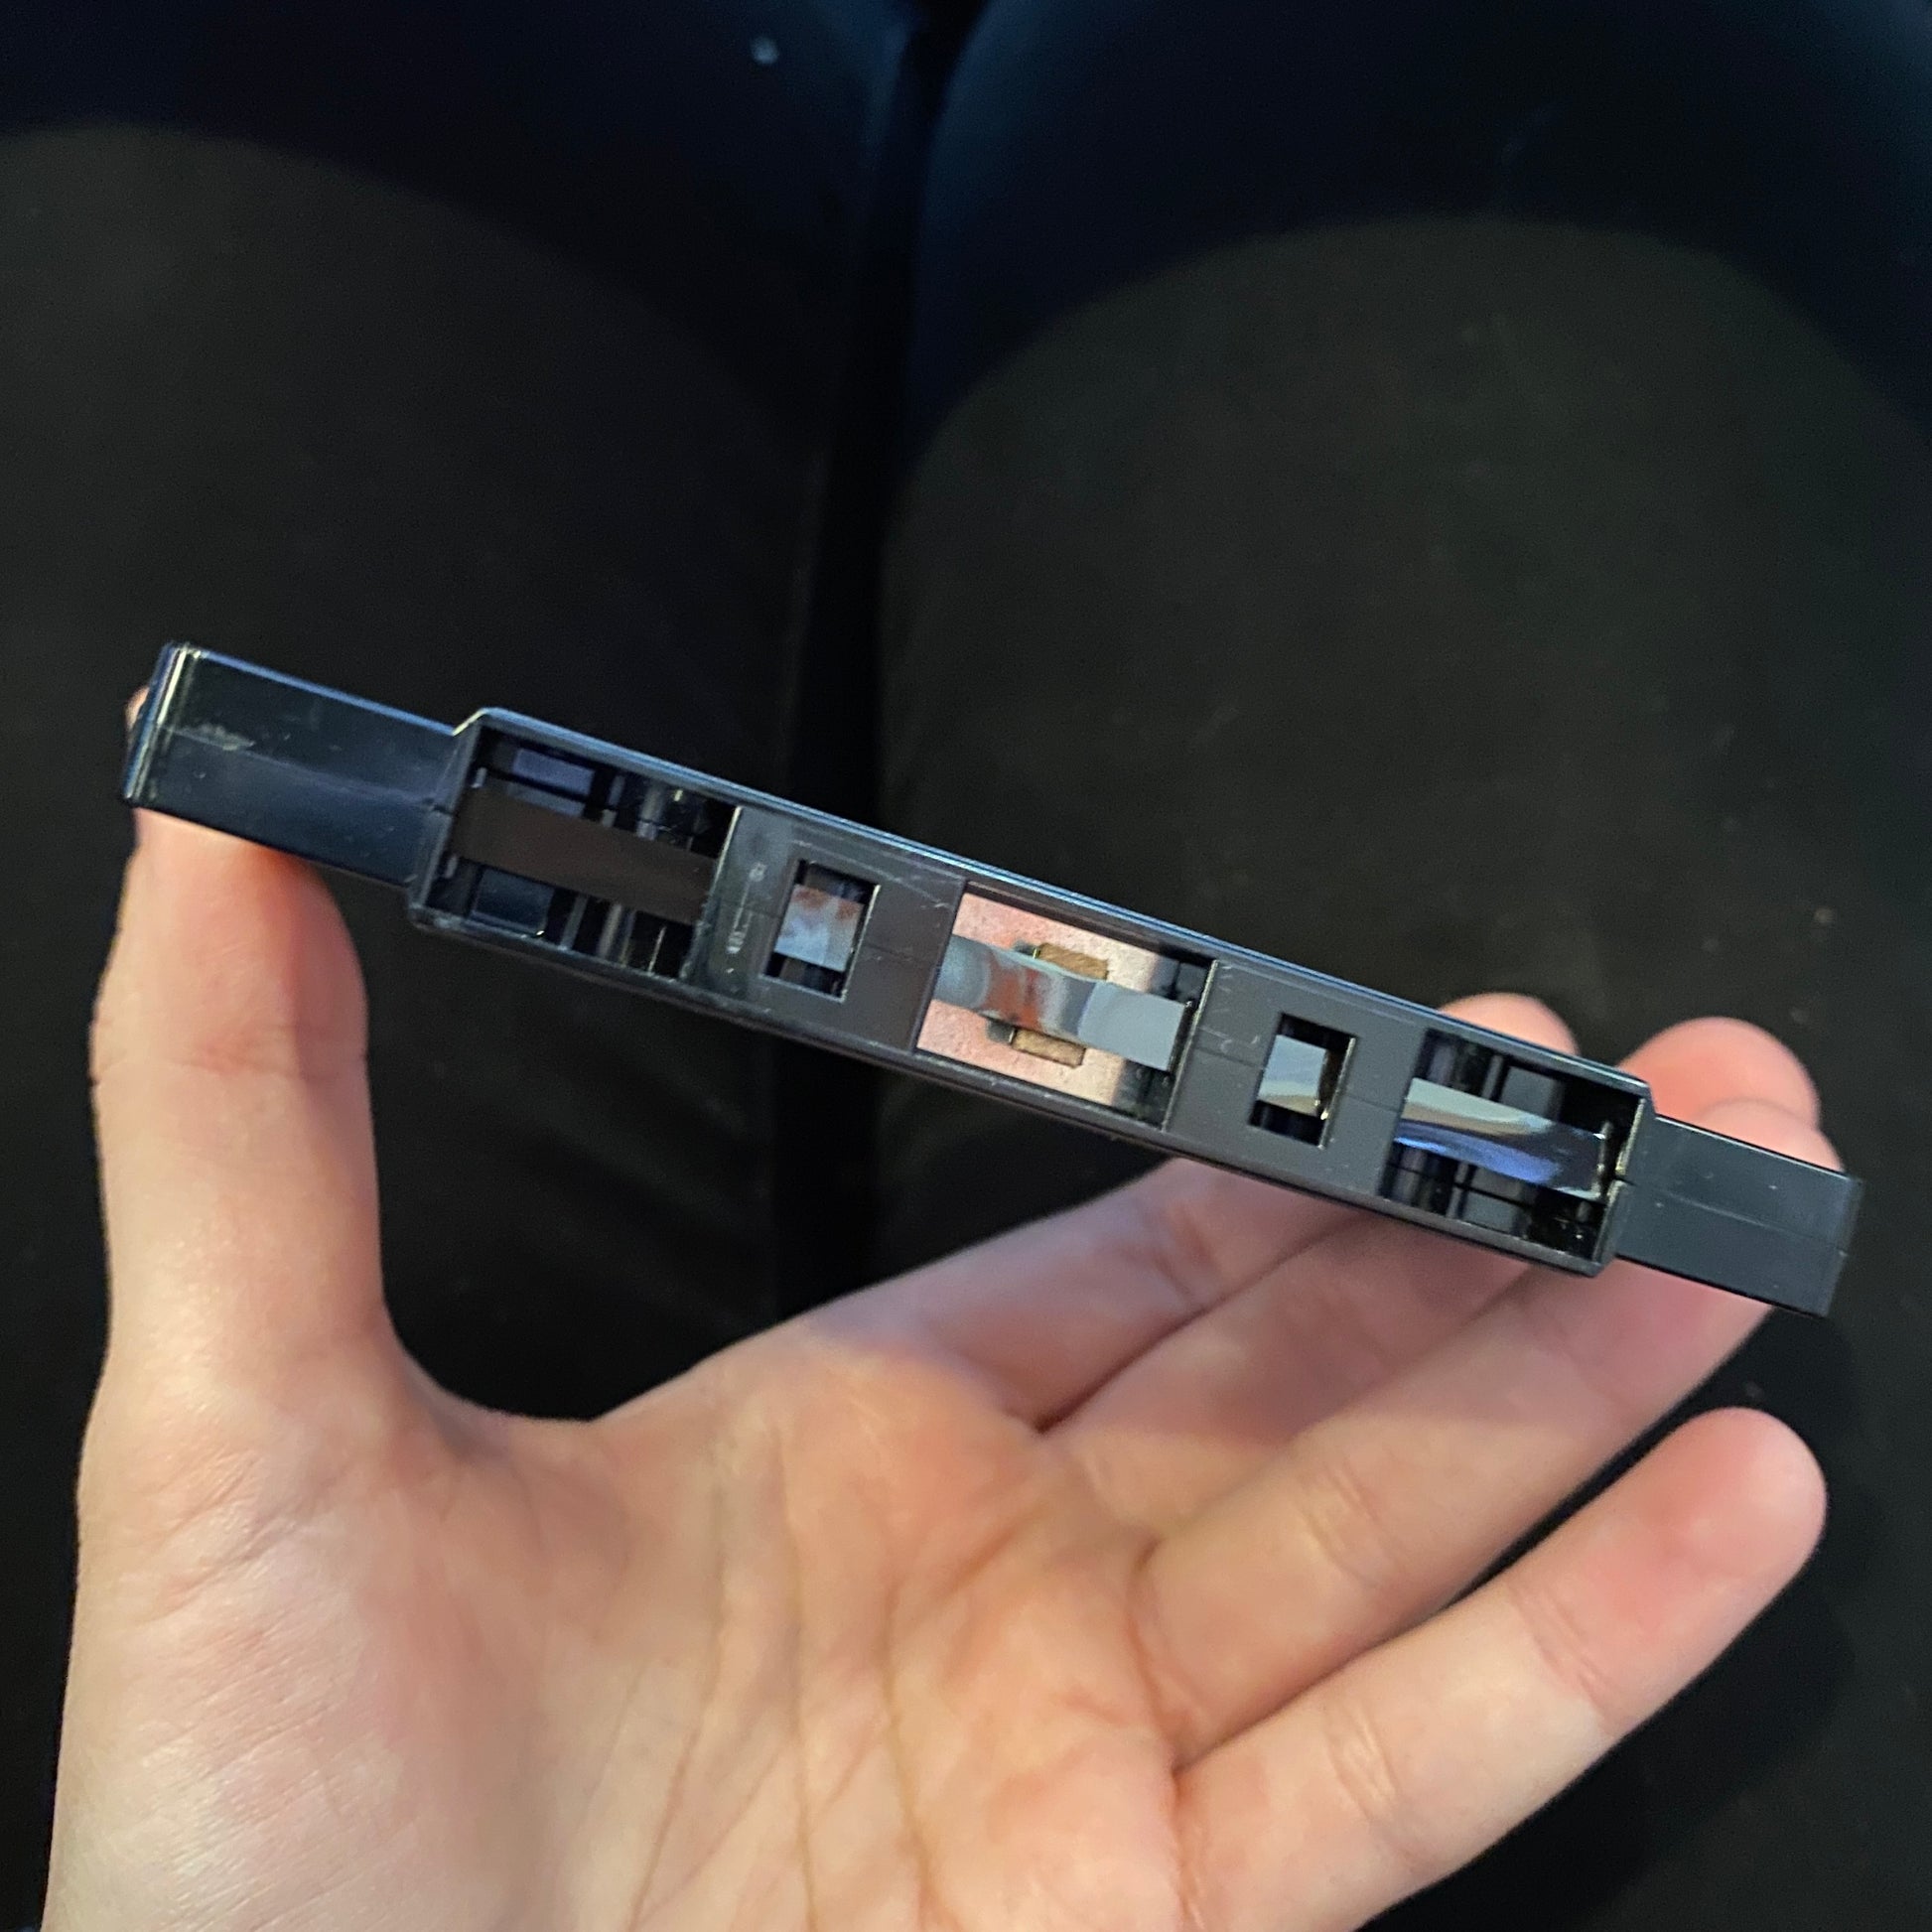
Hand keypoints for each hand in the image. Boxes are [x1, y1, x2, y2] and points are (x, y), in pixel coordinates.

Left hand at [48, 814, 1829, 1931]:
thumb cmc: (253, 1832)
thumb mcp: (240, 1424)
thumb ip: (251, 1117)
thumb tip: (213, 829)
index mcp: (852, 1444)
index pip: (1136, 1256)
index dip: (1295, 1143)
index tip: (1436, 1031)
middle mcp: (1013, 1583)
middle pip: (1322, 1371)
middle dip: (1511, 1229)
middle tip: (1686, 1091)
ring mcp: (1108, 1766)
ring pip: (1415, 1534)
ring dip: (1594, 1384)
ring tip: (1761, 1229)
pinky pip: (1427, 1768)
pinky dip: (1594, 1636)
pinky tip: (1741, 1494)